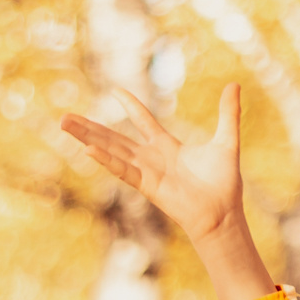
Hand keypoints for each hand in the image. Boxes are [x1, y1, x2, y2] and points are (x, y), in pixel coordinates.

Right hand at [59, 85, 245, 242]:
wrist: (223, 214)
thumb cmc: (224, 184)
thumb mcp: (227, 141)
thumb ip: (227, 113)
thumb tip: (234, 84)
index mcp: (168, 147)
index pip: (144, 121)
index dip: (131, 106)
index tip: (116, 91)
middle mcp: (152, 158)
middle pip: (114, 138)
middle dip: (90, 127)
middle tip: (65, 116)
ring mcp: (147, 172)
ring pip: (110, 150)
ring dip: (87, 137)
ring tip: (64, 124)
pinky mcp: (147, 185)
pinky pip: (123, 170)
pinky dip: (106, 160)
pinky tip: (88, 150)